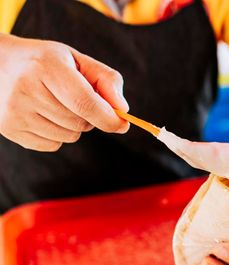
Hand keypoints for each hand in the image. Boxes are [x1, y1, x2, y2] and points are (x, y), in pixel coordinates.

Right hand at [0, 34, 128, 151]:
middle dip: (90, 116)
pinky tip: (42, 114)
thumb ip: (105, 79)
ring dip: (73, 125)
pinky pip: (52, 145)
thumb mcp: (75, 59)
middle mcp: (26, 89)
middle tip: (74, 98)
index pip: (84, 103)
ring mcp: (14, 112)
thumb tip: (122, 109)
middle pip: (80, 123)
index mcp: (46, 66)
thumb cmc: (45, 62)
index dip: (108, 118)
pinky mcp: (9, 129)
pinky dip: (57, 134)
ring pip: (69, 136)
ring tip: (55, 104)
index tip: (122, 124)